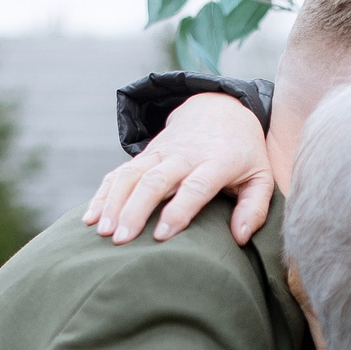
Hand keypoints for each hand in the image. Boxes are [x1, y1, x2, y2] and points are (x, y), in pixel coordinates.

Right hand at [84, 92, 273, 245]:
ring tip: (102, 232)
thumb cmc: (244, 154)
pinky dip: (103, 194)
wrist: (220, 109)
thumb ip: (254, 209)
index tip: (161, 236)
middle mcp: (184, 155)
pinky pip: (119, 173)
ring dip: (113, 203)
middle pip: (155, 181)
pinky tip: (89, 217)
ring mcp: (161, 152)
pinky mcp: (146, 155)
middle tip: (121, 240)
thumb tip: (239, 238)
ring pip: (131, 175)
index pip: (194, 187)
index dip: (177, 211)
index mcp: (216, 162)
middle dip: (135, 210)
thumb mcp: (261, 177)